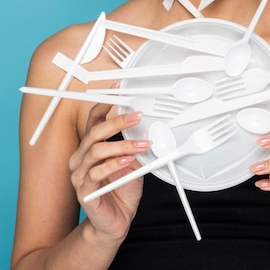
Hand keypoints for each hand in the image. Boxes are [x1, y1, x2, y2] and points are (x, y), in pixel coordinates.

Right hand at [69, 103, 151, 242]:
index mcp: (91, 147)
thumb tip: (146, 128)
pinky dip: (115, 164)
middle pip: (95, 132)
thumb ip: (133, 145)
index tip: (117, 90)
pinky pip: (97, 172)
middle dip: (117, 121)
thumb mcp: (131, 161)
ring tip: (142, 146)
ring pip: (97, 150)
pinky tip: (128, 161)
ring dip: (123, 145)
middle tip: (136, 117)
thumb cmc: (121, 190)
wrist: (115, 221)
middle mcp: (81, 158)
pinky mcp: (84, 191)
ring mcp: (80, 174)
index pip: (93, 120)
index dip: (104, 103)